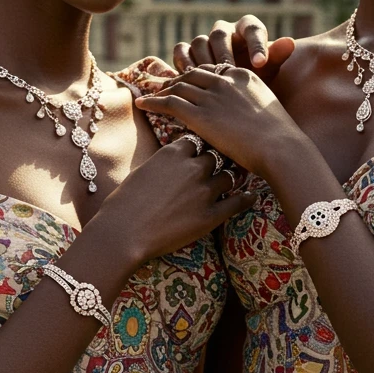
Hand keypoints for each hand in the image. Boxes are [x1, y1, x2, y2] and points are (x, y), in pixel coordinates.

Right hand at [89, 139, 255, 270]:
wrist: (122, 232)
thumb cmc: (123, 203)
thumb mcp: (142, 171)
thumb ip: (163, 163)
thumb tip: (170, 163)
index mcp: (173, 153)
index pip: (196, 140)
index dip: (200, 145)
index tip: (203, 148)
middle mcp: (192, 167)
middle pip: (215, 155)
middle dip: (218, 159)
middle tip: (226, 159)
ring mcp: (204, 191)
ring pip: (229, 176)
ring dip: (232, 176)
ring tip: (239, 176)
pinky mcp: (211, 216)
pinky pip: (237, 202)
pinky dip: (246, 198)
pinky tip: (251, 196)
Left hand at [135, 65, 305, 178]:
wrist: (281, 148)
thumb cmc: (280, 139)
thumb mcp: (270, 110)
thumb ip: (254, 106)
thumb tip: (247, 117)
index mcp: (243, 76)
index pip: (212, 70)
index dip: (196, 77)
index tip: (187, 83)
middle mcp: (224, 81)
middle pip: (192, 75)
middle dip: (176, 80)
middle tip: (162, 87)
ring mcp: (211, 96)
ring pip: (177, 86)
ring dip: (161, 90)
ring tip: (150, 95)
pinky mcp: (199, 114)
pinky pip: (168, 102)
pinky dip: (152, 101)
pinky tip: (142, 104)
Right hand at [173, 14, 294, 85]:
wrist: (236, 92)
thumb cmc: (256, 77)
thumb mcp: (269, 69)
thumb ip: (277, 56)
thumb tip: (289, 42)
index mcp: (248, 29)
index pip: (252, 29)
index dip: (255, 45)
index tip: (260, 64)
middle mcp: (225, 30)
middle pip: (220, 34)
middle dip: (224, 53)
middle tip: (229, 70)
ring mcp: (205, 40)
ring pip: (199, 41)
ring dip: (203, 60)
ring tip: (208, 79)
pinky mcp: (188, 51)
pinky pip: (181, 50)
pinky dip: (184, 62)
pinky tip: (189, 79)